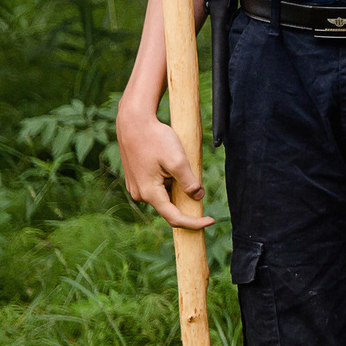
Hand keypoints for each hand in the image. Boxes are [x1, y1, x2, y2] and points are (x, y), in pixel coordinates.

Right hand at [116, 95, 215, 229]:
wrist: (134, 122)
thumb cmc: (155, 139)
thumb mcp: (177, 160)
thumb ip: (189, 181)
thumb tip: (197, 197)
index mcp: (149, 193)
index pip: (174, 218)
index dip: (194, 223)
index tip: (212, 221)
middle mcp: (139, 194)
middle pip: (169, 207)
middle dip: (185, 201)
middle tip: (199, 186)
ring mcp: (136, 187)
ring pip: (164, 195)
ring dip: (176, 188)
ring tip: (177, 163)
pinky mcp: (137, 179)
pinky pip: (157, 187)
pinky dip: (168, 181)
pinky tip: (168, 163)